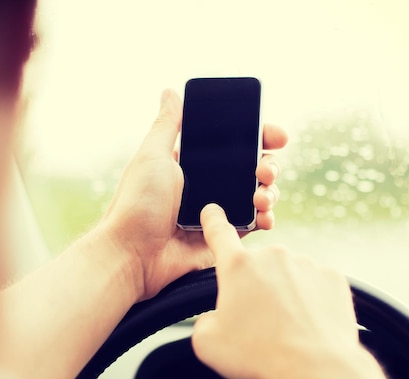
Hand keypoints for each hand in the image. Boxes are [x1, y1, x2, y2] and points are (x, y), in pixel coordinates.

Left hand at [100, 89, 286, 300]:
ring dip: (270, 191)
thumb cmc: (137, 204)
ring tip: (263, 195)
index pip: (234, 143)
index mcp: (192, 163)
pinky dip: (265, 218)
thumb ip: (167, 125)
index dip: (259, 136)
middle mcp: (207, 184)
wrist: (133, 255)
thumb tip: (170, 91)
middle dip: (269, 164)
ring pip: (258, 194)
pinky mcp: (223, 236)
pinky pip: (253, 224)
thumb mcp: (151, 155)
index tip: (275, 135)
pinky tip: (264, 216)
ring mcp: (217, 211)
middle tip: (265, 170)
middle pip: (252, 167)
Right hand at [192, 204, 358, 378]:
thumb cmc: (259, 355)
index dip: (213, 221)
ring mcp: (305, 264)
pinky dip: (311, 301)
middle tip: (259, 322)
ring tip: (286, 328)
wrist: (316, 368)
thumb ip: (204, 321)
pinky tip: (308, 324)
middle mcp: (272, 256)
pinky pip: (315, 285)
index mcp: (238, 267)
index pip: (219, 234)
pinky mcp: (332, 277)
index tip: (212, 210)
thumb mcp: (208, 343)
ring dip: (285, 295)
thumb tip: (215, 318)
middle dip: (255, 288)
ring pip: (288, 276)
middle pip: (257, 267)